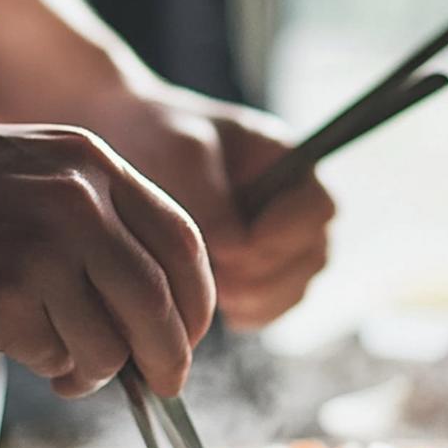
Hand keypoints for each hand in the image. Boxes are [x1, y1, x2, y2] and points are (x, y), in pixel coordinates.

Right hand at [0, 125, 214, 396]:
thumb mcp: (43, 172)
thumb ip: (107, 223)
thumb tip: (170, 318)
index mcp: (93, 165)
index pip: (183, 244)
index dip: (199, 302)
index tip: (192, 335)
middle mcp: (75, 202)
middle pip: (157, 306)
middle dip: (170, 359)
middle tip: (165, 384)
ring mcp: (39, 250)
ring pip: (108, 346)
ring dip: (95, 372)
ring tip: (68, 365)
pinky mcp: (1, 298)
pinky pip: (53, 356)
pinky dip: (44, 363)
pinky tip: (17, 341)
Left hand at [80, 83, 334, 328]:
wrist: (129, 143)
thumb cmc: (157, 135)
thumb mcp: (182, 154)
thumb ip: (211, 198)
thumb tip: (234, 250)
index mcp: (287, 162)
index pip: (318, 209)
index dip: (282, 237)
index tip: (228, 250)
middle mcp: (293, 203)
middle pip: (313, 255)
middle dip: (266, 276)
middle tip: (218, 280)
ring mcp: (282, 240)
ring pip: (297, 286)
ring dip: (260, 299)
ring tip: (214, 295)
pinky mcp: (260, 270)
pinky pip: (274, 304)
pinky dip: (252, 313)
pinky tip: (219, 308)